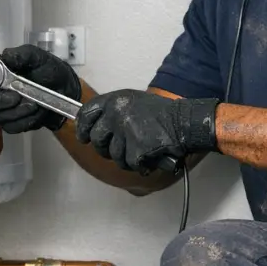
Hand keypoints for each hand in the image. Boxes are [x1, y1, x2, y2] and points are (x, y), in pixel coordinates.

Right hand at [0, 44, 81, 133]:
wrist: (66, 90)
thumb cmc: (50, 71)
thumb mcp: (38, 58)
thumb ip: (21, 55)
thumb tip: (5, 56)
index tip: (7, 89)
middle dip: (4, 103)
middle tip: (20, 98)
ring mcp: (3, 109)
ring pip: (0, 117)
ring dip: (19, 112)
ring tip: (35, 104)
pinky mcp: (13, 122)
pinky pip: (12, 127)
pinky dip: (26, 121)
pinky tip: (36, 114)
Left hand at [75, 90, 218, 172]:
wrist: (184, 122)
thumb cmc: (162, 113)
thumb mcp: (133, 102)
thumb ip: (112, 112)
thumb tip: (93, 127)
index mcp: (114, 100)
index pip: (86, 114)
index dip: (82, 128)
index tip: (83, 137)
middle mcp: (116, 115)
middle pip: (96, 140)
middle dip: (106, 147)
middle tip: (122, 146)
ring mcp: (125, 133)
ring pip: (112, 156)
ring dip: (126, 157)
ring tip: (142, 147)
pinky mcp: (136, 150)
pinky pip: (129, 164)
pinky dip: (140, 164)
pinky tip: (149, 155)